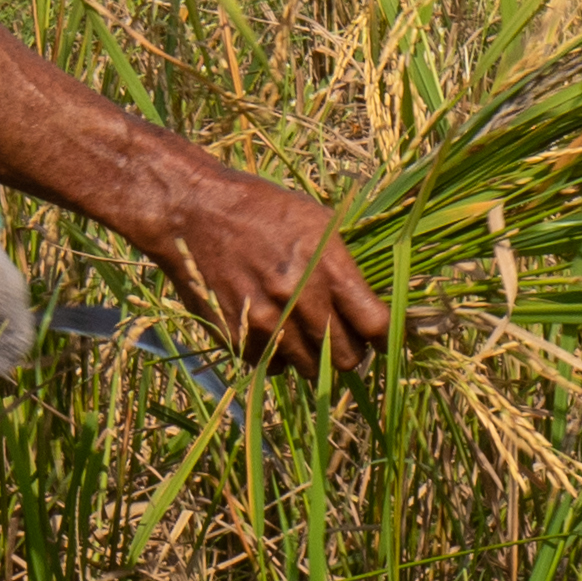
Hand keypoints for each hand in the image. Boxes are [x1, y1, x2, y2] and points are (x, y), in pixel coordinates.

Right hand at [144, 166, 388, 368]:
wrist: (196, 212)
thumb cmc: (263, 211)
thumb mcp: (317, 223)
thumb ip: (344, 268)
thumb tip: (367, 307)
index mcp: (329, 267)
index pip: (376, 325)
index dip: (385, 337)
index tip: (382, 339)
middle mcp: (301, 298)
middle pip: (346, 358)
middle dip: (349, 352)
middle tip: (340, 339)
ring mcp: (268, 321)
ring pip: (310, 369)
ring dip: (313, 358)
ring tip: (304, 334)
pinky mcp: (238, 335)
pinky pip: (272, 365)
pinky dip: (277, 356)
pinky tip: (273, 331)